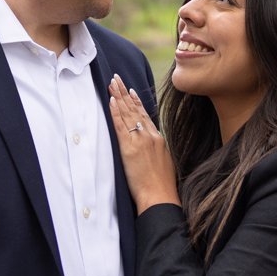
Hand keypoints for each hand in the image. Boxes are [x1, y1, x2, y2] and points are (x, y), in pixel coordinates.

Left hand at [109, 75, 180, 213]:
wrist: (160, 196)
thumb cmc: (162, 186)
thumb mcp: (165, 162)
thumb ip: (157, 150)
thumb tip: (152, 147)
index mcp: (159, 139)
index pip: (145, 115)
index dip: (136, 102)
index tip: (130, 90)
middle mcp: (150, 136)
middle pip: (135, 109)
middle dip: (124, 93)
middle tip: (117, 78)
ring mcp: (140, 140)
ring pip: (127, 113)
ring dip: (118, 97)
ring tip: (112, 83)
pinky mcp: (129, 148)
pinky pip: (121, 126)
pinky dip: (116, 112)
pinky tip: (111, 102)